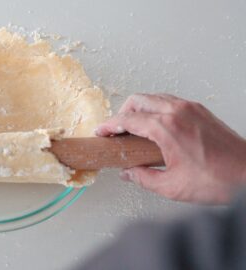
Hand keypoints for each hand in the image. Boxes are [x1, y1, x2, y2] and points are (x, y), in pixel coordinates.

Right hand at [95, 94, 245, 203]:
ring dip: (139, 108)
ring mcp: (191, 108)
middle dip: (122, 112)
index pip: (128, 120)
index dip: (110, 125)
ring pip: (154, 97)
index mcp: (167, 128)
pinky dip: (156, 108)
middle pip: (138, 100)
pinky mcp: (201, 111)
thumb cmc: (218, 179)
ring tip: (134, 127)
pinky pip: (170, 101)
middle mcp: (178, 111)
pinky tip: (156, 125)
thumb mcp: (172, 186)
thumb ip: (143, 178)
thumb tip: (128, 173)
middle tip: (116, 129)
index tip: (101, 131)